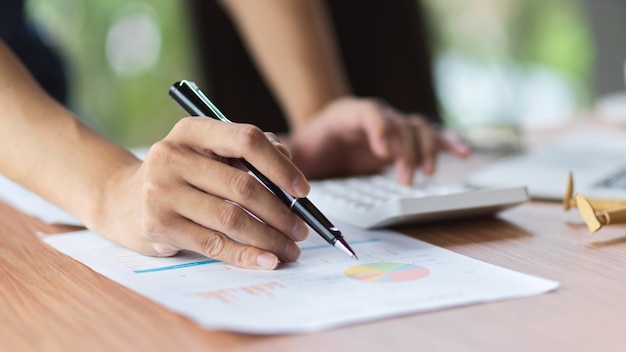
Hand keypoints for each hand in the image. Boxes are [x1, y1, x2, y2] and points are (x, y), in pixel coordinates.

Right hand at [92, 117, 309, 269]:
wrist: (121, 200)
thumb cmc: (180, 174)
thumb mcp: (207, 153)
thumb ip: (247, 152)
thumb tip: (289, 162)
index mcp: (192, 131)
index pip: (246, 139)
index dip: (280, 166)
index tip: (303, 190)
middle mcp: (172, 156)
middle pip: (242, 185)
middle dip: (281, 212)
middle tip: (301, 230)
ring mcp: (161, 191)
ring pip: (231, 218)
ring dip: (268, 237)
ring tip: (289, 249)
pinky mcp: (157, 225)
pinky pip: (213, 243)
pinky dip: (245, 254)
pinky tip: (266, 260)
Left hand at [285, 97, 469, 183]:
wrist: (326, 136)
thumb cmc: (312, 143)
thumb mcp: (297, 145)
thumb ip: (286, 147)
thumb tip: (277, 148)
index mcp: (348, 114)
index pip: (370, 114)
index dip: (380, 129)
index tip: (383, 151)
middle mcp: (376, 117)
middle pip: (399, 124)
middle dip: (405, 150)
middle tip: (404, 177)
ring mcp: (394, 127)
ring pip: (418, 129)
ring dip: (424, 151)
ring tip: (423, 174)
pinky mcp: (406, 140)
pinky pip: (432, 136)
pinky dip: (448, 142)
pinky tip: (463, 152)